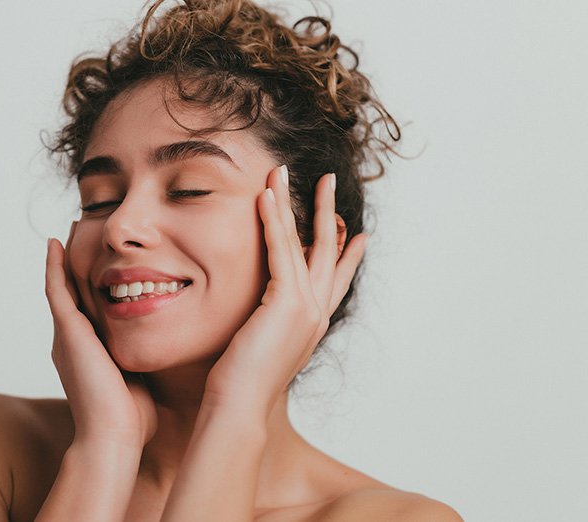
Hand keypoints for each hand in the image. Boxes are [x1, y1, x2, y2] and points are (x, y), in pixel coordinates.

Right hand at [45, 221, 157, 447]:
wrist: (114, 438)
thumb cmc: (132, 420)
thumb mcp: (141, 380)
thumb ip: (146, 363)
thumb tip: (168, 357)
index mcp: (89, 351)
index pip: (90, 308)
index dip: (94, 282)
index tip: (103, 259)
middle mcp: (72, 341)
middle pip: (73, 292)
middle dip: (77, 263)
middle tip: (82, 231)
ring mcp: (66, 336)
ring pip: (62, 286)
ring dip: (65, 257)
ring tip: (70, 228)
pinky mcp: (67, 333)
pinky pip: (56, 291)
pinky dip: (54, 267)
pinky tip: (56, 243)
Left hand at [203, 166, 367, 415]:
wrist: (239, 406)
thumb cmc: (241, 384)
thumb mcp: (262, 347)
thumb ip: (268, 326)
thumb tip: (259, 317)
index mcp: (313, 325)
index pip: (336, 280)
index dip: (349, 254)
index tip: (360, 234)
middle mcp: (317, 313)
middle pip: (330, 251)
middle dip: (328, 213)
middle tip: (326, 181)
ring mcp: (306, 307)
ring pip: (306, 243)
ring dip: (294, 204)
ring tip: (283, 171)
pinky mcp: (285, 303)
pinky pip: (280, 250)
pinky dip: (274, 220)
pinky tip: (265, 196)